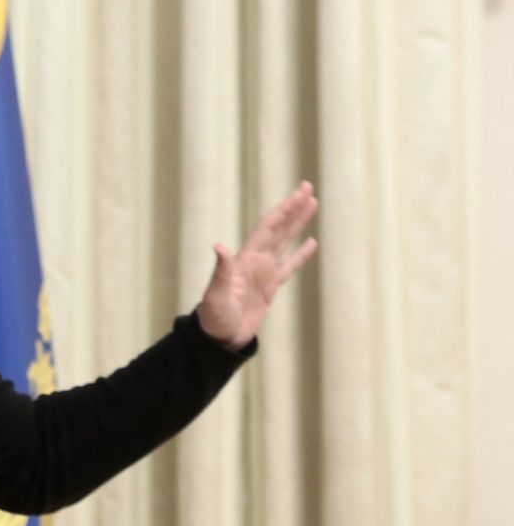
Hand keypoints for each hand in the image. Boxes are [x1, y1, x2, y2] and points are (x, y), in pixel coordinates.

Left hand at [196, 181, 318, 349]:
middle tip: (307, 187)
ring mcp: (263, 273)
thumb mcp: (216, 294)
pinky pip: (288, 266)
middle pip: (278, 228)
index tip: (298, 194)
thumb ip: (221, 271)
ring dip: (297, 224)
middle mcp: (255, 261)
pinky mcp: (269, 288)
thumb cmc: (214, 318)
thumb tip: (219, 246)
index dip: (283, 211)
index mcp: (246, 259)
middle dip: (292, 208)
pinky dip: (300, 254)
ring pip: (285, 242)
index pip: (268, 228)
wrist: (218, 338)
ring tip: (312, 205)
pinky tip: (311, 243)